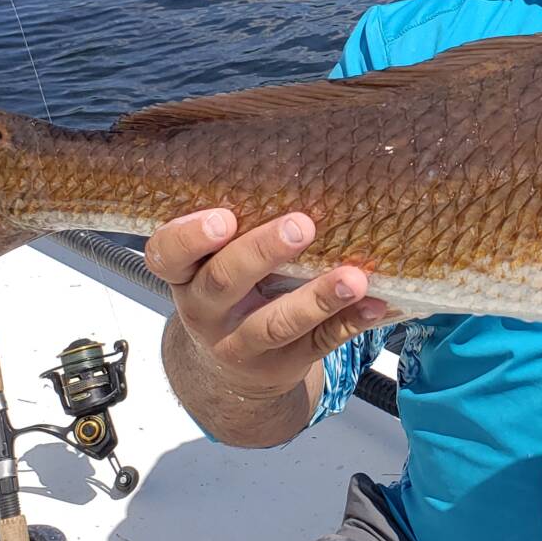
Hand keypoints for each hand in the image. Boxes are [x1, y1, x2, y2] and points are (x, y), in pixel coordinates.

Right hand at [144, 208, 387, 399]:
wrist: (233, 371)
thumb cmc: (230, 291)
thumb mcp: (214, 263)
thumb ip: (237, 229)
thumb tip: (296, 169)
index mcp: (186, 275)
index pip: (167, 255)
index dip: (190, 237)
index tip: (223, 218)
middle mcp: (206, 311)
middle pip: (224, 282)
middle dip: (262, 252)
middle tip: (301, 225)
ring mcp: (243, 342)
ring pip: (275, 322)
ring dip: (317, 298)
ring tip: (353, 277)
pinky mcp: (284, 361)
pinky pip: (319, 343)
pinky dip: (350, 322)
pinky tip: (374, 304)